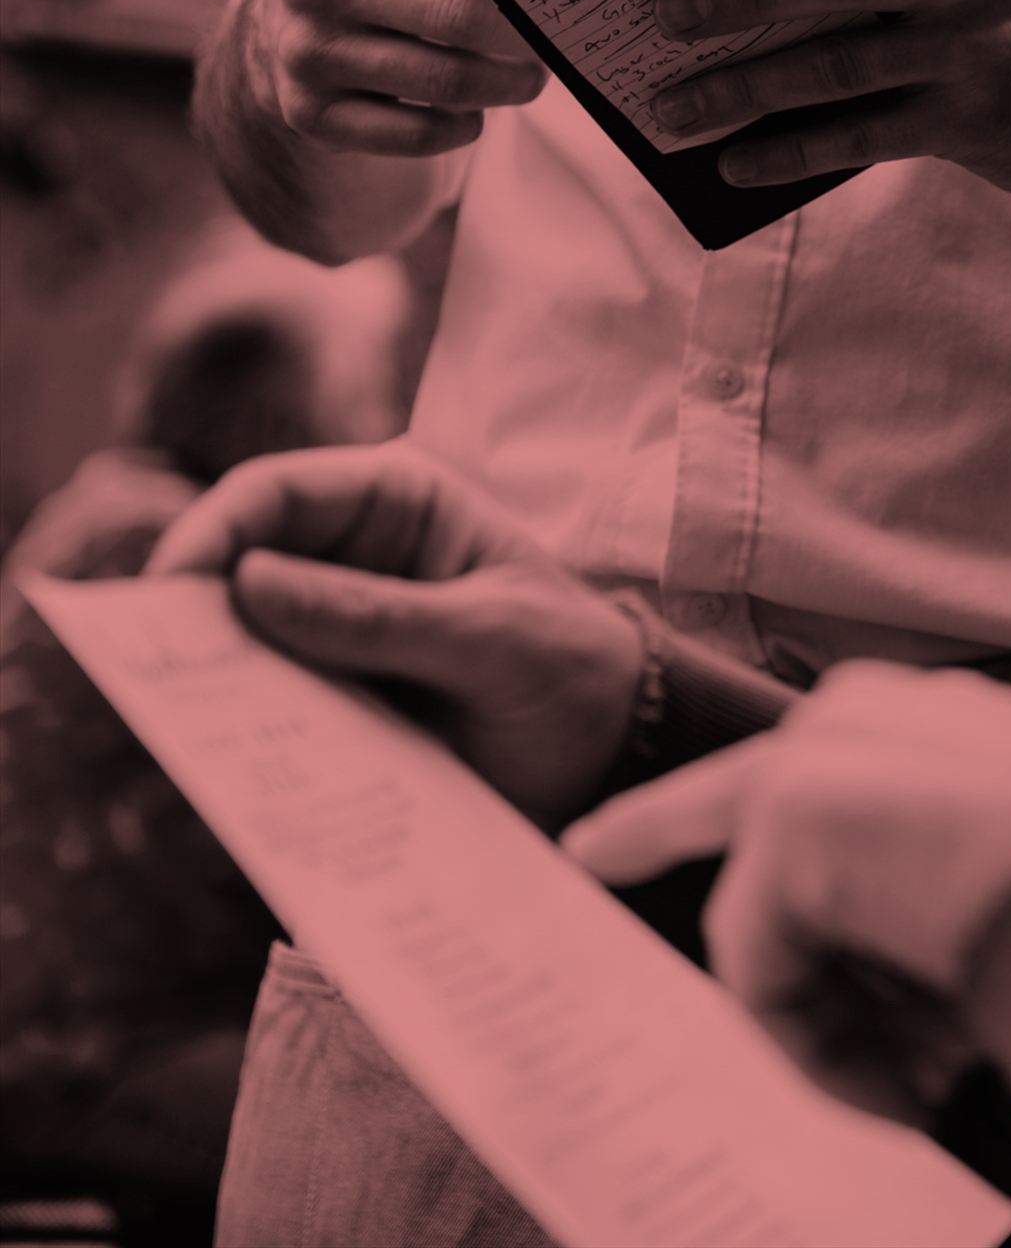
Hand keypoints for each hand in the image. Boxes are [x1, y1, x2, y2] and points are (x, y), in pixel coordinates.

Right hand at [144, 443, 642, 827]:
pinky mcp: (335, 705)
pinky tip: (229, 768)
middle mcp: (352, 558)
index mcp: (397, 502)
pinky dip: (244, 736)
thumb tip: (248, 584)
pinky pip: (270, 713)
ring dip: (210, 681)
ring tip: (177, 725)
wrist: (616, 757)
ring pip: (243, 645)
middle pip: (239, 566)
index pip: (277, 492)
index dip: (213, 530)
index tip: (170, 589)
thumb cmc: (572, 669)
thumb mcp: (492, 638)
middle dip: (190, 612)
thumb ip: (379, 617)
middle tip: (145, 667)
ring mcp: (337, 634)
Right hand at [250, 0, 543, 155]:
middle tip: (554, 42)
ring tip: (529, 78)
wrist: (283, 12)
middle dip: (521, 36)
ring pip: (444, 81)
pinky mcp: (307, 110)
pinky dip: (461, 127)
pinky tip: (473, 112)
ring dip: (504, 86)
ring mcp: (305, 47)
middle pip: (455, 17)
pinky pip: (415, 134)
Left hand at [565, 664, 1010, 1095]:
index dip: (765, 799)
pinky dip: (822, 1050)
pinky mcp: (785, 825)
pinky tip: (901, 1085)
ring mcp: (815, 767)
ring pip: (769, 925)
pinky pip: (767, 978)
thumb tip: (932, 985)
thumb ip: (964, 897)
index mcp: (936, 724)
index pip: (826, 757)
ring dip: (824, 1022)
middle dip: (650, 824)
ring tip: (919, 1083)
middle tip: (588, 845)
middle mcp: (860, 725)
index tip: (708, 813)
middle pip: (728, 794)